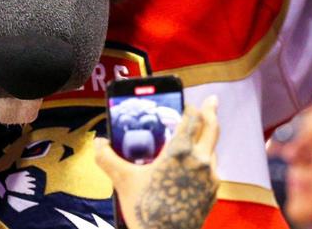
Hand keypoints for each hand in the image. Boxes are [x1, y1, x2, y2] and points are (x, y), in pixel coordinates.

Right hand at [95, 96, 219, 228]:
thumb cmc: (146, 209)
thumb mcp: (122, 180)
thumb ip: (107, 157)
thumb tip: (99, 143)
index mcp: (180, 152)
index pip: (191, 119)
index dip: (189, 107)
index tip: (186, 102)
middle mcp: (200, 161)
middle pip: (211, 129)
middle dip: (211, 112)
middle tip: (211, 102)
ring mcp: (210, 178)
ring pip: (212, 150)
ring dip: (206, 140)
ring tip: (196, 139)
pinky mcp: (213, 193)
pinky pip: (212, 170)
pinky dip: (205, 161)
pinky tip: (192, 167)